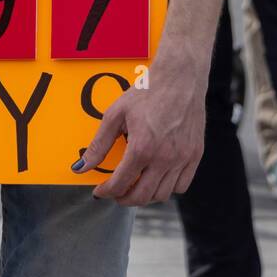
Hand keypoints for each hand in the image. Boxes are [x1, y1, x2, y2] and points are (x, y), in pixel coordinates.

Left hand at [74, 59, 205, 204]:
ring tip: (135, 185)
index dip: (106, 192)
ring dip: (145, 196)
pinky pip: (182, 185)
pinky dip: (168, 188)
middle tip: (116, 193)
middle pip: (142, 197)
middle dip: (124, 199)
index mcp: (142, 148)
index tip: (100, 191)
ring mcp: (182, 159)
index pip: (120, 184)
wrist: (180, 77)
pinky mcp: (195, 155)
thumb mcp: (115, 114)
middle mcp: (164, 158)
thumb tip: (80, 167)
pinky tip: (157, 177)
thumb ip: (99, 144)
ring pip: (163, 195)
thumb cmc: (147, 92)